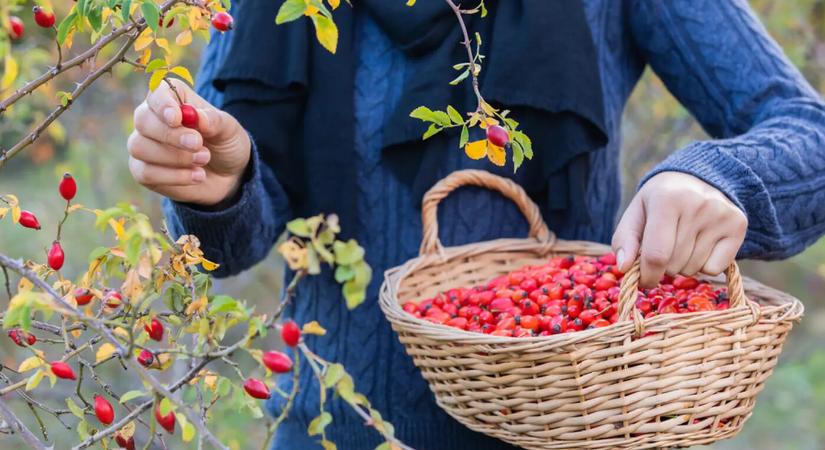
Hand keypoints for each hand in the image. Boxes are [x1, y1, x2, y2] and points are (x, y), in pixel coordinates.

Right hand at [128, 79, 250, 205]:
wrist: (228, 175)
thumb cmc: (224, 143)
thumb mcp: (229, 129)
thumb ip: (214, 121)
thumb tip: (197, 117)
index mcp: (172, 98)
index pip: (156, 92)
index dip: (162, 104)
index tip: (176, 118)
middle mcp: (151, 118)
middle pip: (143, 119)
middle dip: (170, 135)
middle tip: (197, 143)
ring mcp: (143, 144)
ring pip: (140, 147)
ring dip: (174, 157)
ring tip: (203, 159)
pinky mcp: (143, 171)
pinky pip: (145, 173)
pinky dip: (174, 177)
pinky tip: (197, 176)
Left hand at [611, 172, 747, 287]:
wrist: (698, 177)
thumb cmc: (659, 201)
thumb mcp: (636, 213)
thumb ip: (624, 240)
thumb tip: (623, 267)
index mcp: (667, 199)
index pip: (656, 255)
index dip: (646, 275)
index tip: (643, 280)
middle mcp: (698, 205)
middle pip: (674, 264)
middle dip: (663, 268)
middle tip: (663, 250)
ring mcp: (721, 215)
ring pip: (694, 269)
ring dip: (682, 266)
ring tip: (682, 243)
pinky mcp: (738, 225)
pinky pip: (715, 269)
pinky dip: (704, 266)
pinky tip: (701, 245)